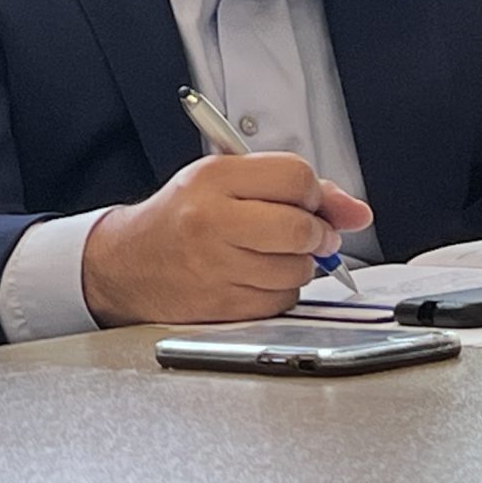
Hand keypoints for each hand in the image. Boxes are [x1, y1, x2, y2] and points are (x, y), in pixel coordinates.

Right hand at [80, 154, 373, 327]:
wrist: (126, 264)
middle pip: (302, 228)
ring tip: (268, 255)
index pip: (295, 176)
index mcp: (213, 178)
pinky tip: (254, 279)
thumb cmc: (180, 218)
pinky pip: (282, 301)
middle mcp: (211, 220)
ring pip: (298, 270)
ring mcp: (216, 266)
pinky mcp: (223, 306)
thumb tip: (355, 212)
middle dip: (318, 235)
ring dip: (298, 266)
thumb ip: (289, 188)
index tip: (308, 202)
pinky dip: (279, 292)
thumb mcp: (223, 182)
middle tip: (307, 235)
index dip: (314, 193)